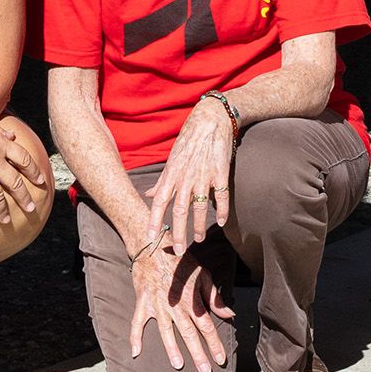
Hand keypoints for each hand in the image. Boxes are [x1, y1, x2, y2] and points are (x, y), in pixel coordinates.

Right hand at [127, 238, 233, 371]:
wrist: (154, 246)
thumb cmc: (181, 261)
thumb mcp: (203, 275)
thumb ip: (215, 297)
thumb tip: (230, 314)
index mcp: (192, 300)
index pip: (206, 326)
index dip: (214, 344)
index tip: (221, 360)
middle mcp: (176, 305)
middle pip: (189, 333)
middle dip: (198, 354)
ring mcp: (158, 305)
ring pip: (166, 331)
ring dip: (172, 349)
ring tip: (178, 365)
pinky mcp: (143, 303)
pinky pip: (137, 323)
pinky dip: (135, 337)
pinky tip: (135, 353)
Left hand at [145, 97, 236, 252]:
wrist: (210, 120)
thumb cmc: (189, 141)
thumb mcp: (171, 160)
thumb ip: (162, 181)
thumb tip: (148, 195)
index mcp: (172, 175)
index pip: (159, 202)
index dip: (153, 221)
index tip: (150, 238)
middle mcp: (185, 177)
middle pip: (179, 210)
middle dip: (177, 232)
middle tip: (177, 251)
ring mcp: (203, 175)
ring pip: (200, 206)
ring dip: (199, 225)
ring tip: (199, 239)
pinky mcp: (220, 172)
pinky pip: (222, 195)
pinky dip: (222, 210)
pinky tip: (221, 222)